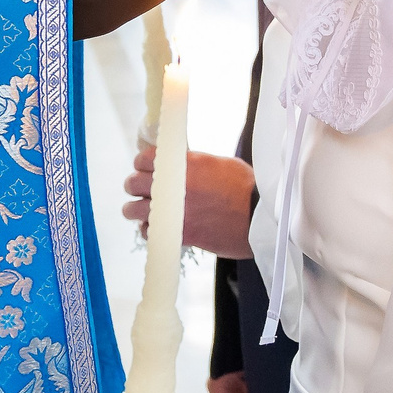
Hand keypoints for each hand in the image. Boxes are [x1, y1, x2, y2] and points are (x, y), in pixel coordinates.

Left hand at [123, 146, 255, 259]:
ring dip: (136, 210)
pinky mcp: (177, 233)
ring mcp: (172, 211)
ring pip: (133, 210)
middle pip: (133, 183)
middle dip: (135, 186)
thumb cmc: (247, 188)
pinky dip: (150, 230)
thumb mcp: (219, 164)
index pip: (144, 158)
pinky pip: (148, 232)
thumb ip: (194, 165)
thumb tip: (181, 168)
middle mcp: (173, 186)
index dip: (143, 164)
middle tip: (142, 191)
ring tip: (143, 212)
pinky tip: (159, 228)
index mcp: (184, 163)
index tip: (146, 169)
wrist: (259, 216)